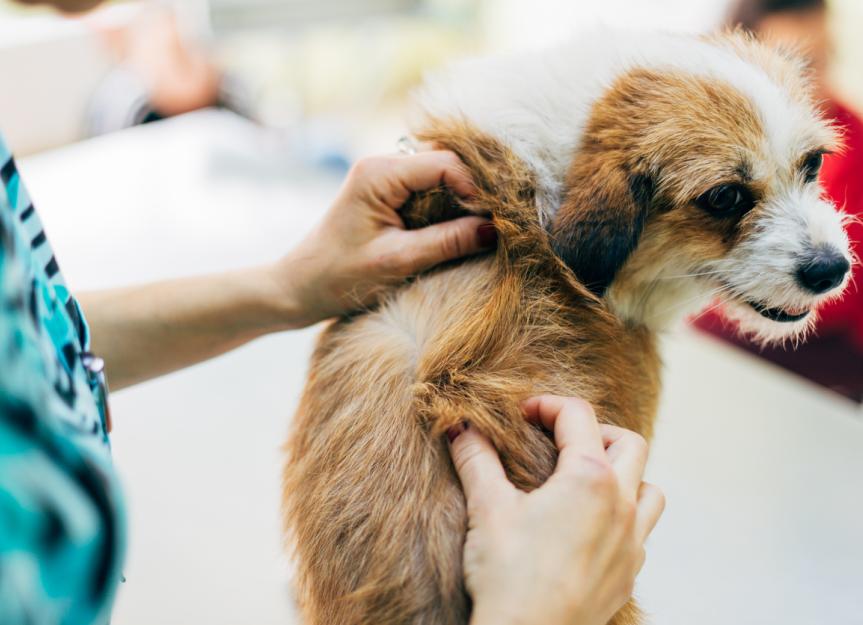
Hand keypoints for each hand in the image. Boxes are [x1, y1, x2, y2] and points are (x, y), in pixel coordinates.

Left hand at [269, 150, 494, 326]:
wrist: (298, 288)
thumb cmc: (338, 278)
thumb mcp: (398, 262)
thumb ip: (447, 243)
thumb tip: (495, 230)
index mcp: (378, 173)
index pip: (445, 164)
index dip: (476, 189)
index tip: (496, 222)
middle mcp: (382, 165)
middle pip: (447, 163)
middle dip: (475, 191)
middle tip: (498, 225)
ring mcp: (385, 178)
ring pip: (442, 176)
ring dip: (464, 200)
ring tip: (483, 229)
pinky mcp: (389, 194)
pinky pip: (431, 190)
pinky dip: (450, 207)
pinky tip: (462, 230)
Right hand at [447, 396, 664, 624]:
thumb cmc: (509, 574)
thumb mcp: (487, 507)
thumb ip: (476, 459)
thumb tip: (460, 425)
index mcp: (589, 478)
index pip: (578, 416)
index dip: (548, 405)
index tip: (522, 414)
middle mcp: (621, 504)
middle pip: (630, 443)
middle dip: (596, 432)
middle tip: (560, 441)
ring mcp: (632, 541)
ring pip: (650, 489)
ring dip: (625, 475)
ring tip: (586, 482)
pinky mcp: (630, 573)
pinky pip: (642, 532)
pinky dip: (623, 517)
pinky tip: (590, 528)